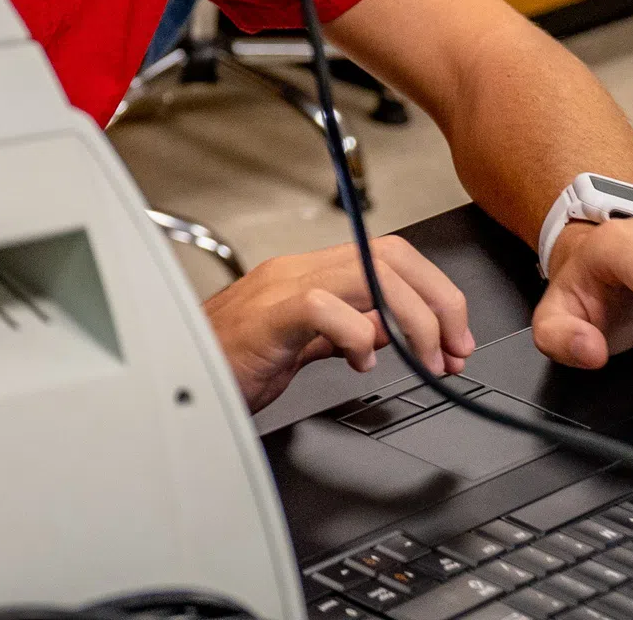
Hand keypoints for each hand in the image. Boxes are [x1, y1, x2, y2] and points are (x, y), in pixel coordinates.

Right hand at [204, 235, 475, 411]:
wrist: (176, 376)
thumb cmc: (231, 363)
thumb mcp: (304, 347)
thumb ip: (346, 330)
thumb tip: (391, 329)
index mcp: (309, 274)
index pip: (389, 255)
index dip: (436, 293)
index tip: (455, 339)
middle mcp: (299, 270)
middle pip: (390, 255)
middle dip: (440, 301)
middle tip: (454, 350)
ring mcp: (283, 288)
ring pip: (371, 274)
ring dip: (415, 320)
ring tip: (426, 359)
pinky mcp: (270, 316)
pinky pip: (327, 308)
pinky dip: (359, 335)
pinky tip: (361, 362)